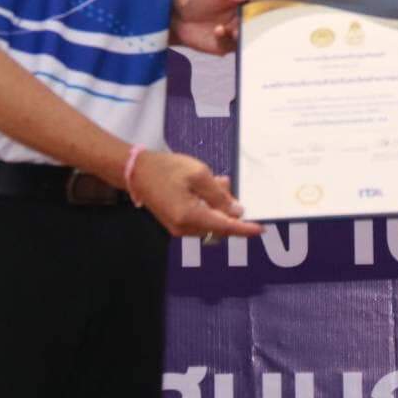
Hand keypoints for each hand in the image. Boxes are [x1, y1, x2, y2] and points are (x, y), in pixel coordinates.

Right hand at [129, 150, 262, 237]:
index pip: (225, 226)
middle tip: (227, 185)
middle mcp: (185, 228)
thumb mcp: (198, 174)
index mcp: (190, 216)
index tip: (261, 228)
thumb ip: (218, 195)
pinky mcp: (176, 223)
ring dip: (218, 206)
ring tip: (216, 182)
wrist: (137, 171)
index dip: (244, 228)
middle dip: (228, 209)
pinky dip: (207, 206)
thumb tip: (236, 211)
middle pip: (218, 225)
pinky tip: (206, 188)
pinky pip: (199, 219)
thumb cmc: (167, 169)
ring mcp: (179, 228)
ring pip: (210, 222)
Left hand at [170, 0, 263, 53]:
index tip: (259, 4)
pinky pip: (233, 46)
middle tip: (246, 21)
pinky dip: (226, 39)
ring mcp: (238, 31)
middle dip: (254, 22)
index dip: (265, 3)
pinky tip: (217, 31)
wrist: (178, 17)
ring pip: (249, 35)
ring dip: (242, 32)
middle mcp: (245, 15)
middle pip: (259, 21)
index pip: (262, 1)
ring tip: (232, 30)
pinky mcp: (228, 45)